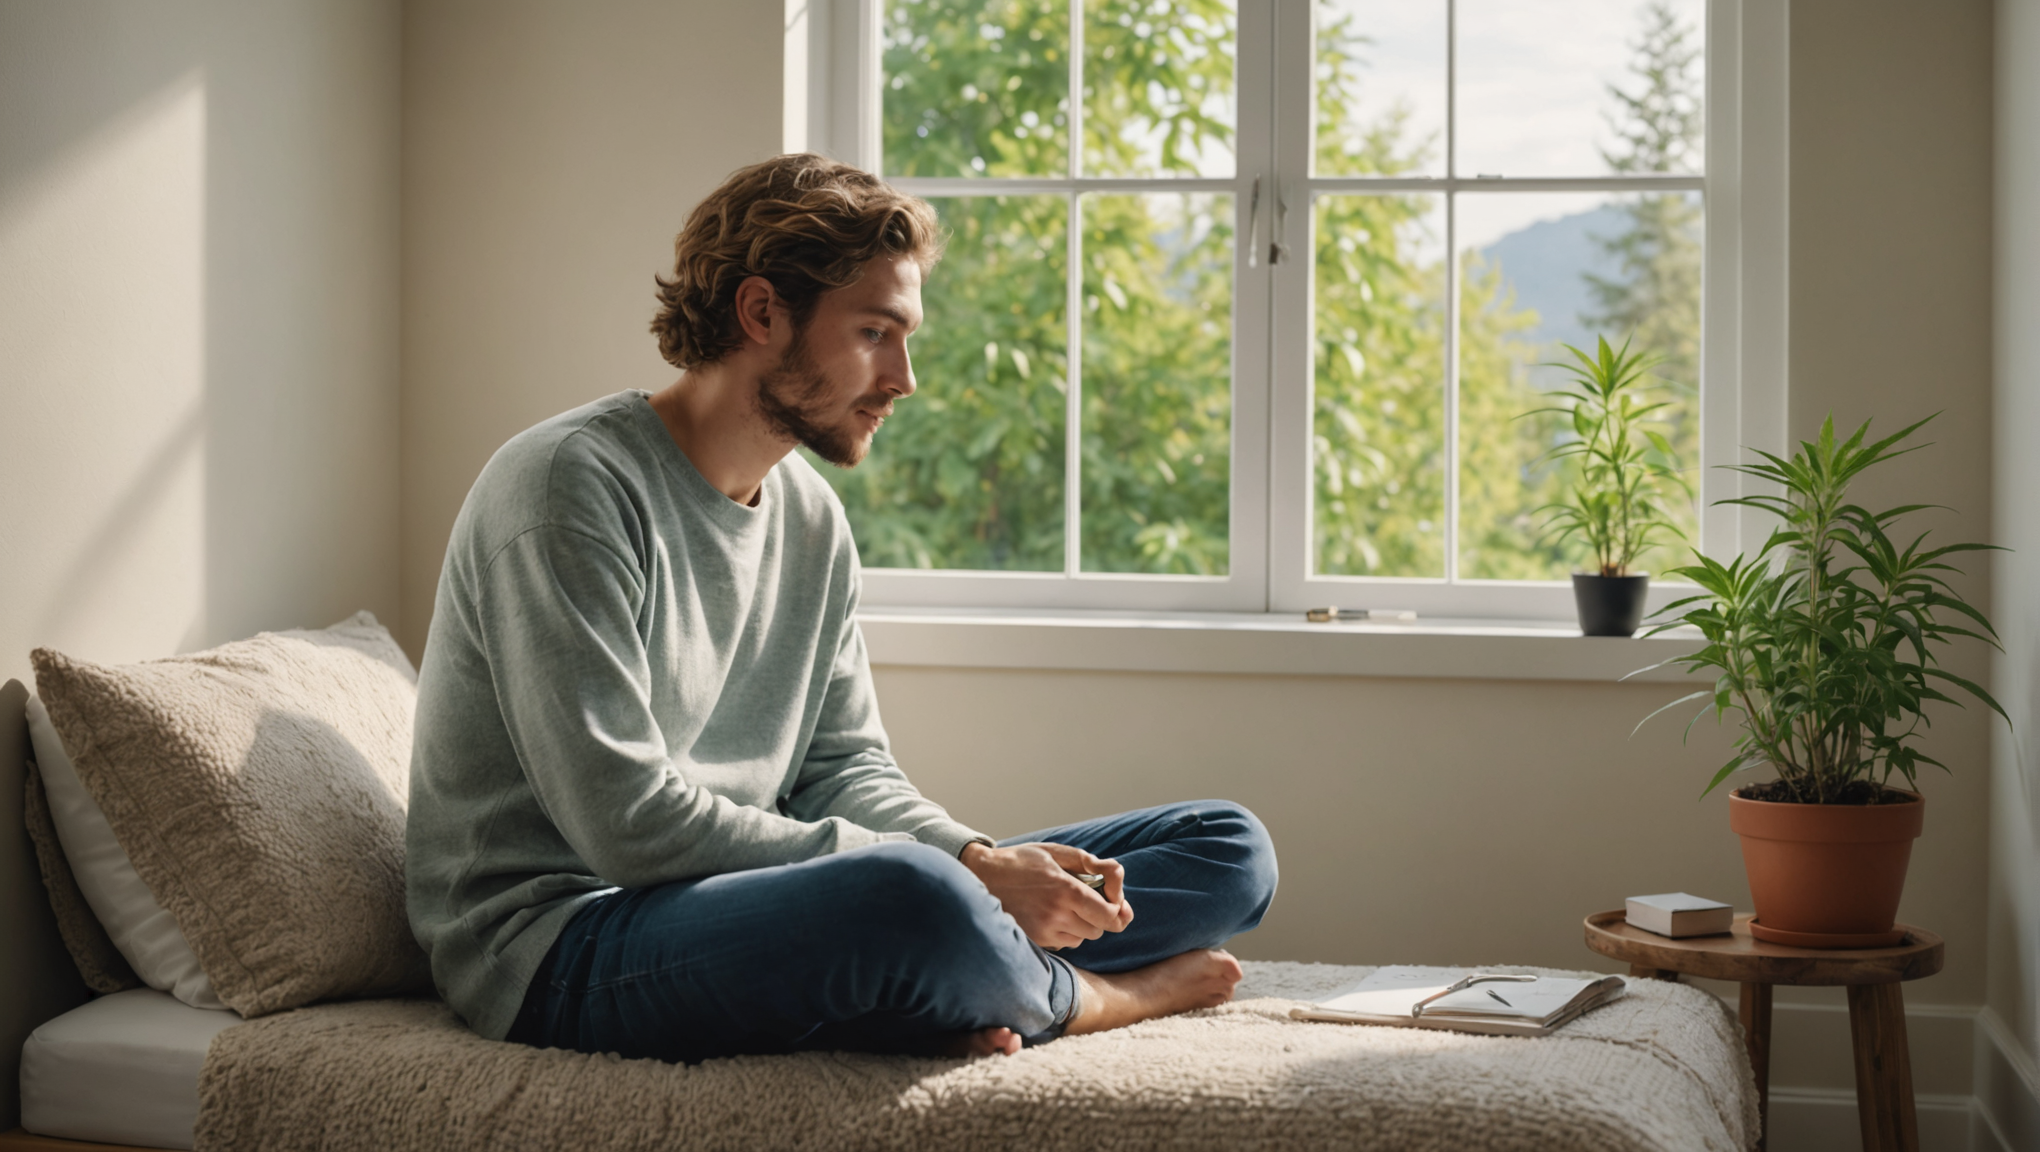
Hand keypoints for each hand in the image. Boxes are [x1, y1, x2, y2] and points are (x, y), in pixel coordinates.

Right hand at [959, 841, 1133, 949]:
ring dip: (1082, 925)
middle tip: (1087, 899)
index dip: (1118, 910)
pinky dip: (1065, 932)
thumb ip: (1091, 863)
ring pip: (1082, 938)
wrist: (980, 877)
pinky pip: (1063, 943)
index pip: (1109, 915)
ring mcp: (1044, 931)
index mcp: (1066, 890)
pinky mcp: (1034, 940)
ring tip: (1064, 905)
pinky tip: (1051, 915)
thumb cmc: (1021, 861)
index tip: (1113, 900)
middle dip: (1099, 917)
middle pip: (1098, 930)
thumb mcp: (1056, 852)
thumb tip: (1117, 874)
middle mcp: (1056, 915)